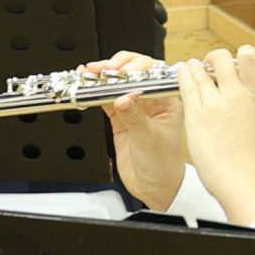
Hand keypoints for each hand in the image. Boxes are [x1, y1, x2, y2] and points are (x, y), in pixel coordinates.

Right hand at [88, 52, 185, 207]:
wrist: (155, 187)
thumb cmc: (164, 165)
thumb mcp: (150, 139)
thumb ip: (135, 117)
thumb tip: (122, 98)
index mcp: (168, 99)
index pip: (152, 73)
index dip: (134, 67)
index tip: (119, 71)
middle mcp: (152, 100)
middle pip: (133, 72)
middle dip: (116, 67)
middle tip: (101, 70)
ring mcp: (135, 107)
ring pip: (118, 83)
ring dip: (103, 76)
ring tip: (89, 73)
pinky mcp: (120, 118)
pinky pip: (106, 98)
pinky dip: (96, 91)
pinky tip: (87, 84)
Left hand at [176, 49, 254, 223]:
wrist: (240, 177)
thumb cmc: (252, 156)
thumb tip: (251, 87)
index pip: (249, 59)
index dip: (242, 54)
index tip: (236, 59)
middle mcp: (235, 95)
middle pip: (221, 59)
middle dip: (214, 57)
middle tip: (210, 63)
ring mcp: (213, 103)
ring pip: (199, 71)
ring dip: (195, 66)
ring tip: (192, 65)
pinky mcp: (195, 114)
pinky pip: (186, 87)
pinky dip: (183, 77)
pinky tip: (182, 74)